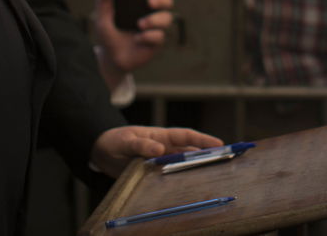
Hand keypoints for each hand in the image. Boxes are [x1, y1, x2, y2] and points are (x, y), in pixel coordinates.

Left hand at [89, 125, 222, 177]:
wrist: (102, 152)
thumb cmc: (115, 141)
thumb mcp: (126, 141)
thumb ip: (141, 144)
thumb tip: (159, 149)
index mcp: (161, 136)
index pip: (186, 136)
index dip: (203, 140)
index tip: (219, 144)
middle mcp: (165, 148)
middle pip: (190, 152)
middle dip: (207, 156)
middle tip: (224, 163)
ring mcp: (161, 162)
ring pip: (183, 165)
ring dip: (195, 170)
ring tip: (212, 178)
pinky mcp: (155, 175)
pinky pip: (171, 178)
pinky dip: (180, 182)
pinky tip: (187, 190)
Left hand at [93, 0, 171, 71]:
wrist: (111, 58)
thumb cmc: (109, 35)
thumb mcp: (102, 18)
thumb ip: (103, 2)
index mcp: (140, 4)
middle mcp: (151, 14)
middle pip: (167, 2)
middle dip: (161, 0)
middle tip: (149, 2)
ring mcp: (155, 28)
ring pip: (167, 18)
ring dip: (154, 19)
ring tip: (140, 24)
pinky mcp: (156, 43)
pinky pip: (159, 36)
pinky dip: (148, 36)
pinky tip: (138, 39)